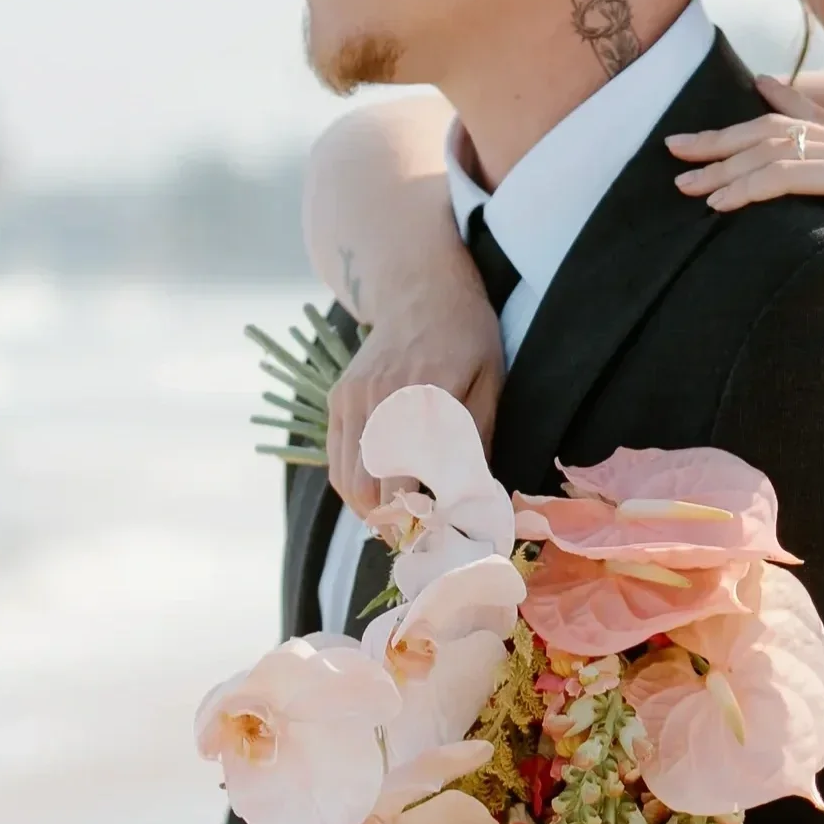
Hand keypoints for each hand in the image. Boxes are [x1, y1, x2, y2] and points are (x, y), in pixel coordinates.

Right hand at [325, 284, 503, 519]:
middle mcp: (379, 402)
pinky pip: (336, 459)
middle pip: (370, 492)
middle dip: (394, 525)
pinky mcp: (338, 399)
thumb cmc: (465, 333)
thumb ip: (475, 438)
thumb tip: (472, 497)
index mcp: (423, 399)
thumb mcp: (488, 380)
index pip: (408, 482)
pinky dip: (353, 486)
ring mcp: (351, 400)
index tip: (443, 538)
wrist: (418, 285)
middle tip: (422, 538)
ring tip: (401, 522)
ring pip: (347, 481)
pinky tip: (380, 494)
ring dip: (370, 511)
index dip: (421, 520)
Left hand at [667, 75, 823, 285]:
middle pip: (776, 128)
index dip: (777, 101)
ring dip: (723, 167)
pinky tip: (719, 203)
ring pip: (773, 151)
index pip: (814, 115)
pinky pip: (788, 177)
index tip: (750, 88)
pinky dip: (748, 187)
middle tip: (676, 146)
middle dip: (722, 138)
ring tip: (684, 184)